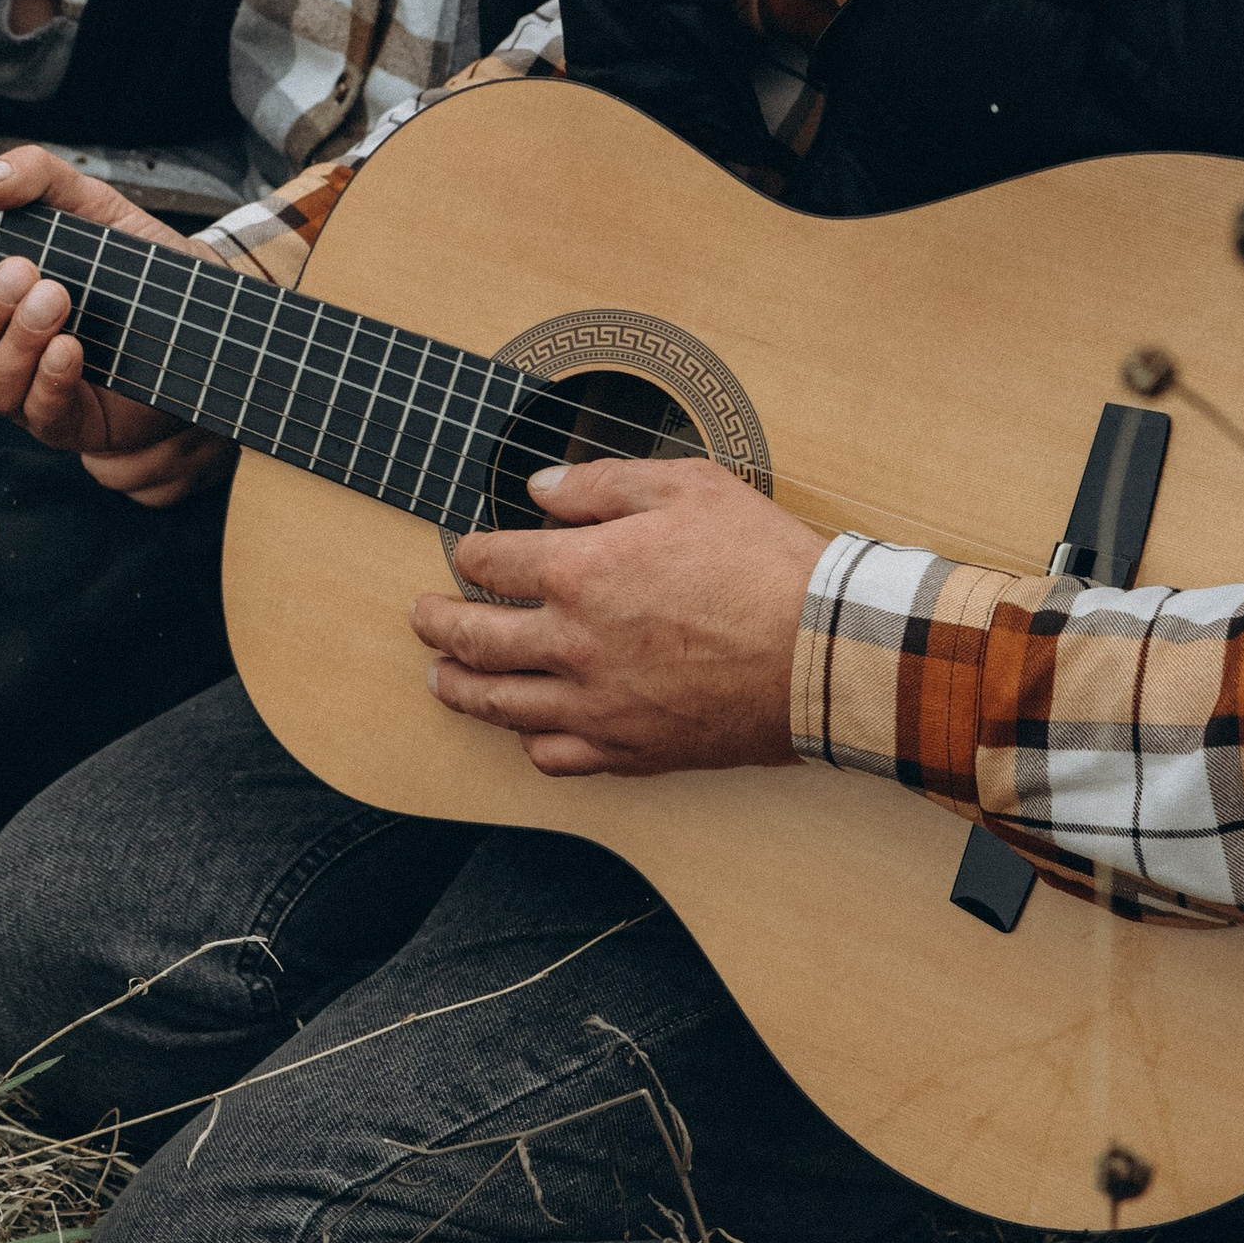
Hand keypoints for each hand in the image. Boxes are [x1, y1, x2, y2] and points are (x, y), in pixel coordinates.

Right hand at [0, 145, 231, 510]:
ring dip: (16, 341)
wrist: (207, 311)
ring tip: (58, 296)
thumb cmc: (135, 260)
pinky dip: (50, 379)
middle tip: (21, 272)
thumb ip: (34, 177)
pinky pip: (42, 413)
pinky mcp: (73, 420)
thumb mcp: (90, 202)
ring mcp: (31, 391)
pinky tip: (72, 347)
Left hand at [410, 454, 826, 776]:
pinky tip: (526, 729)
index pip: (490, 562)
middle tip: (419, 616)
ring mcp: (599, 707)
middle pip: (474, 639)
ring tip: (441, 678)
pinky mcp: (633, 751)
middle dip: (436, 624)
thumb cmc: (763, 564)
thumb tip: (541, 488)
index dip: (469, 552)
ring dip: (461, 689)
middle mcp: (574, 646)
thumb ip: (602, 484)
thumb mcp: (686, 486)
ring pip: (501, 707)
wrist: (824, 651)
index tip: (466, 551)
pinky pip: (558, 758)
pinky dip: (530, 743)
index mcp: (580, 573)